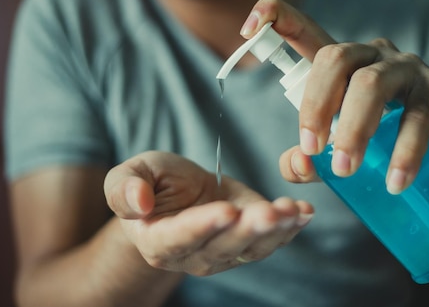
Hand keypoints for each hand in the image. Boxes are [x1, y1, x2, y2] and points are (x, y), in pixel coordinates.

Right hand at [104, 151, 313, 275]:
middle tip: (268, 213)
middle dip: (248, 230)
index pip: (179, 238)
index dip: (203, 226)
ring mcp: (224, 252)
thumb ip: (123, 188)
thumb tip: (137, 204)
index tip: (225, 211)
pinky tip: (305, 212)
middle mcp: (192, 255)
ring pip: (251, 248)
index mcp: (158, 240)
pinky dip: (291, 228)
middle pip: (222, 248)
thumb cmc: (152, 182)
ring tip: (292, 210)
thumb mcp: (132, 173)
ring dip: (275, 231)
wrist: (178, 192)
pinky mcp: (249, 241)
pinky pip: (272, 241)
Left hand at [240, 0, 428, 193]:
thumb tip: (298, 162)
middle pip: (335, 58)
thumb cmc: (383, 147)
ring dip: (352, 129)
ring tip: (345, 170)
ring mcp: (407, 69)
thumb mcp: (338, 152)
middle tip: (312, 149)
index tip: (247, 28)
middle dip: (315, 104)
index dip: (277, 17)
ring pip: (371, 84)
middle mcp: (373, 57)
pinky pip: (416, 118)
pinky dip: (402, 153)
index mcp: (342, 65)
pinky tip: (393, 182)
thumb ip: (309, 159)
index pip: (306, 30)